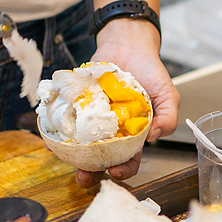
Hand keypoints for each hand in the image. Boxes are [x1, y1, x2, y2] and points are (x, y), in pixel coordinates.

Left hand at [74, 18, 178, 187]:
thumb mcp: (168, 94)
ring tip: (68, 160)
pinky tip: (53, 139)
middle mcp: (112, 130)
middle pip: (101, 158)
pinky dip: (59, 132)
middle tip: (84, 177)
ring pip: (82, 145)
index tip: (115, 171)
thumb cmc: (150, 71)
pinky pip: (67, 121)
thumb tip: (153, 137)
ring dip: (73, 157)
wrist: (128, 44)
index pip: (129, 159)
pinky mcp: (78, 105)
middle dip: (92, 171)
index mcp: (134, 134)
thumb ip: (168, 117)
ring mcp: (93, 118)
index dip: (123, 169)